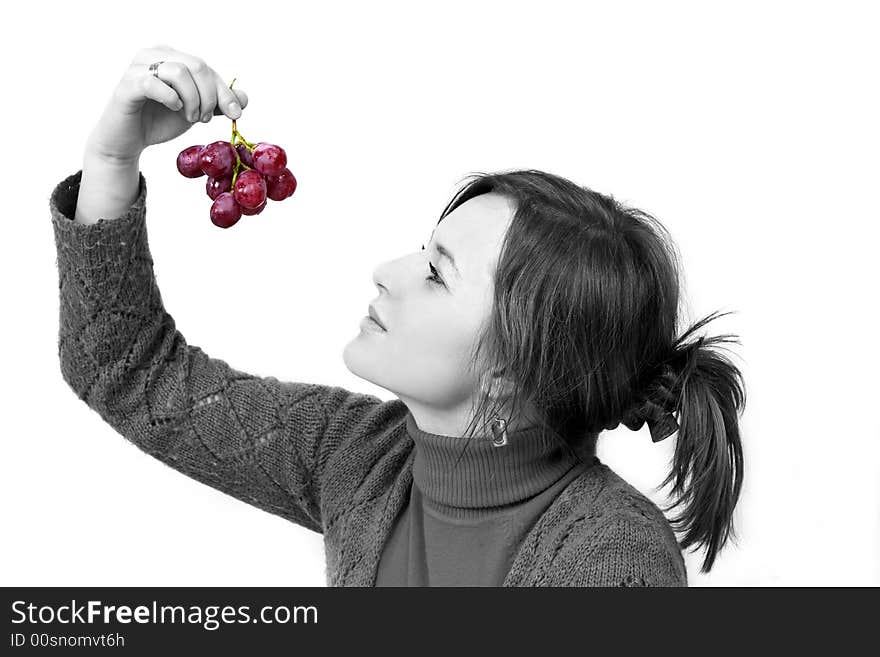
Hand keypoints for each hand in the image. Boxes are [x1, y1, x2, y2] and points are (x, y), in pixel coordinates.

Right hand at [86, 44, 248, 163]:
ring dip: (192, 99)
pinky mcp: (127, 85)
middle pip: (197, 65)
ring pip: (178, 71)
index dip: (225, 92)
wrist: (128, 140)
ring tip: (189, 117)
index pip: (207, 68)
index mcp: (172, 57)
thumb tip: (244, 98)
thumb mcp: (195, 111)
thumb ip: (218, 104)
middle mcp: (154, 55)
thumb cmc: (159, 120)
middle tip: (205, 118)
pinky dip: (170, 98)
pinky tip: (173, 108)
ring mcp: (138, 68)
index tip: (235, 114)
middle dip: (209, 96)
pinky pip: (153, 83)